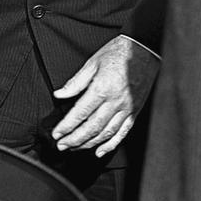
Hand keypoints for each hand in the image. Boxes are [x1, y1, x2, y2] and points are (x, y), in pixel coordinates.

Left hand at [52, 35, 159, 157]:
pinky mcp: (135, 111)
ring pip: (106, 133)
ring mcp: (127, 108)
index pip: (80, 113)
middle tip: (62, 145)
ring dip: (89, 144)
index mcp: (103, 88)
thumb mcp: (93, 62)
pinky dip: (111, 144)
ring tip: (75, 148)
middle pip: (92, 127)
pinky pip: (122, 132)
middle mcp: (115, 101)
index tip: (57, 133)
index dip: (67, 126)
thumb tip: (59, 94)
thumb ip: (76, 82)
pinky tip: (100, 151)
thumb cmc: (118, 53)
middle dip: (74, 140)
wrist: (144, 49)